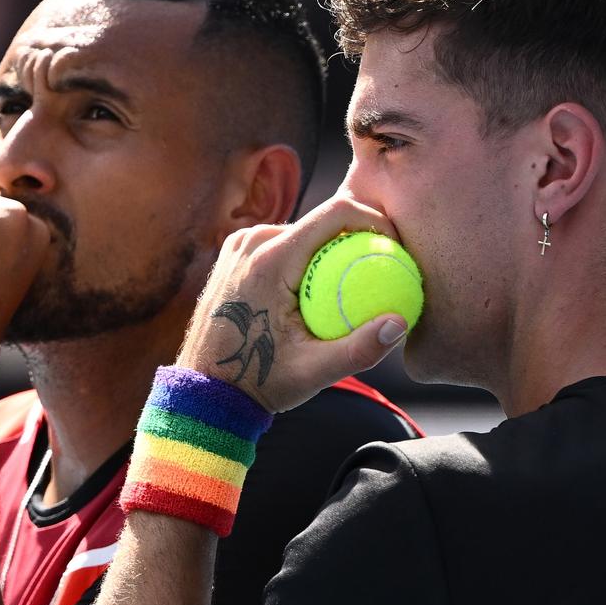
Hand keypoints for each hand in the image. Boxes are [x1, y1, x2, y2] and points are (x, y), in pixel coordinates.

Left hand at [176, 195, 408, 412]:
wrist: (206, 391)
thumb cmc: (258, 383)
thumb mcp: (314, 373)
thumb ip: (360, 349)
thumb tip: (399, 323)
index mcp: (271, 259)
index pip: (334, 213)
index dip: (374, 217)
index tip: (397, 242)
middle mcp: (252, 241)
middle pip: (320, 222)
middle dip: (358, 237)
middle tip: (385, 267)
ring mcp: (240, 244)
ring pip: (302, 232)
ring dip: (331, 250)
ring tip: (356, 280)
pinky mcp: (235, 253)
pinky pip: (283, 245)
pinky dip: (307, 259)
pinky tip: (324, 288)